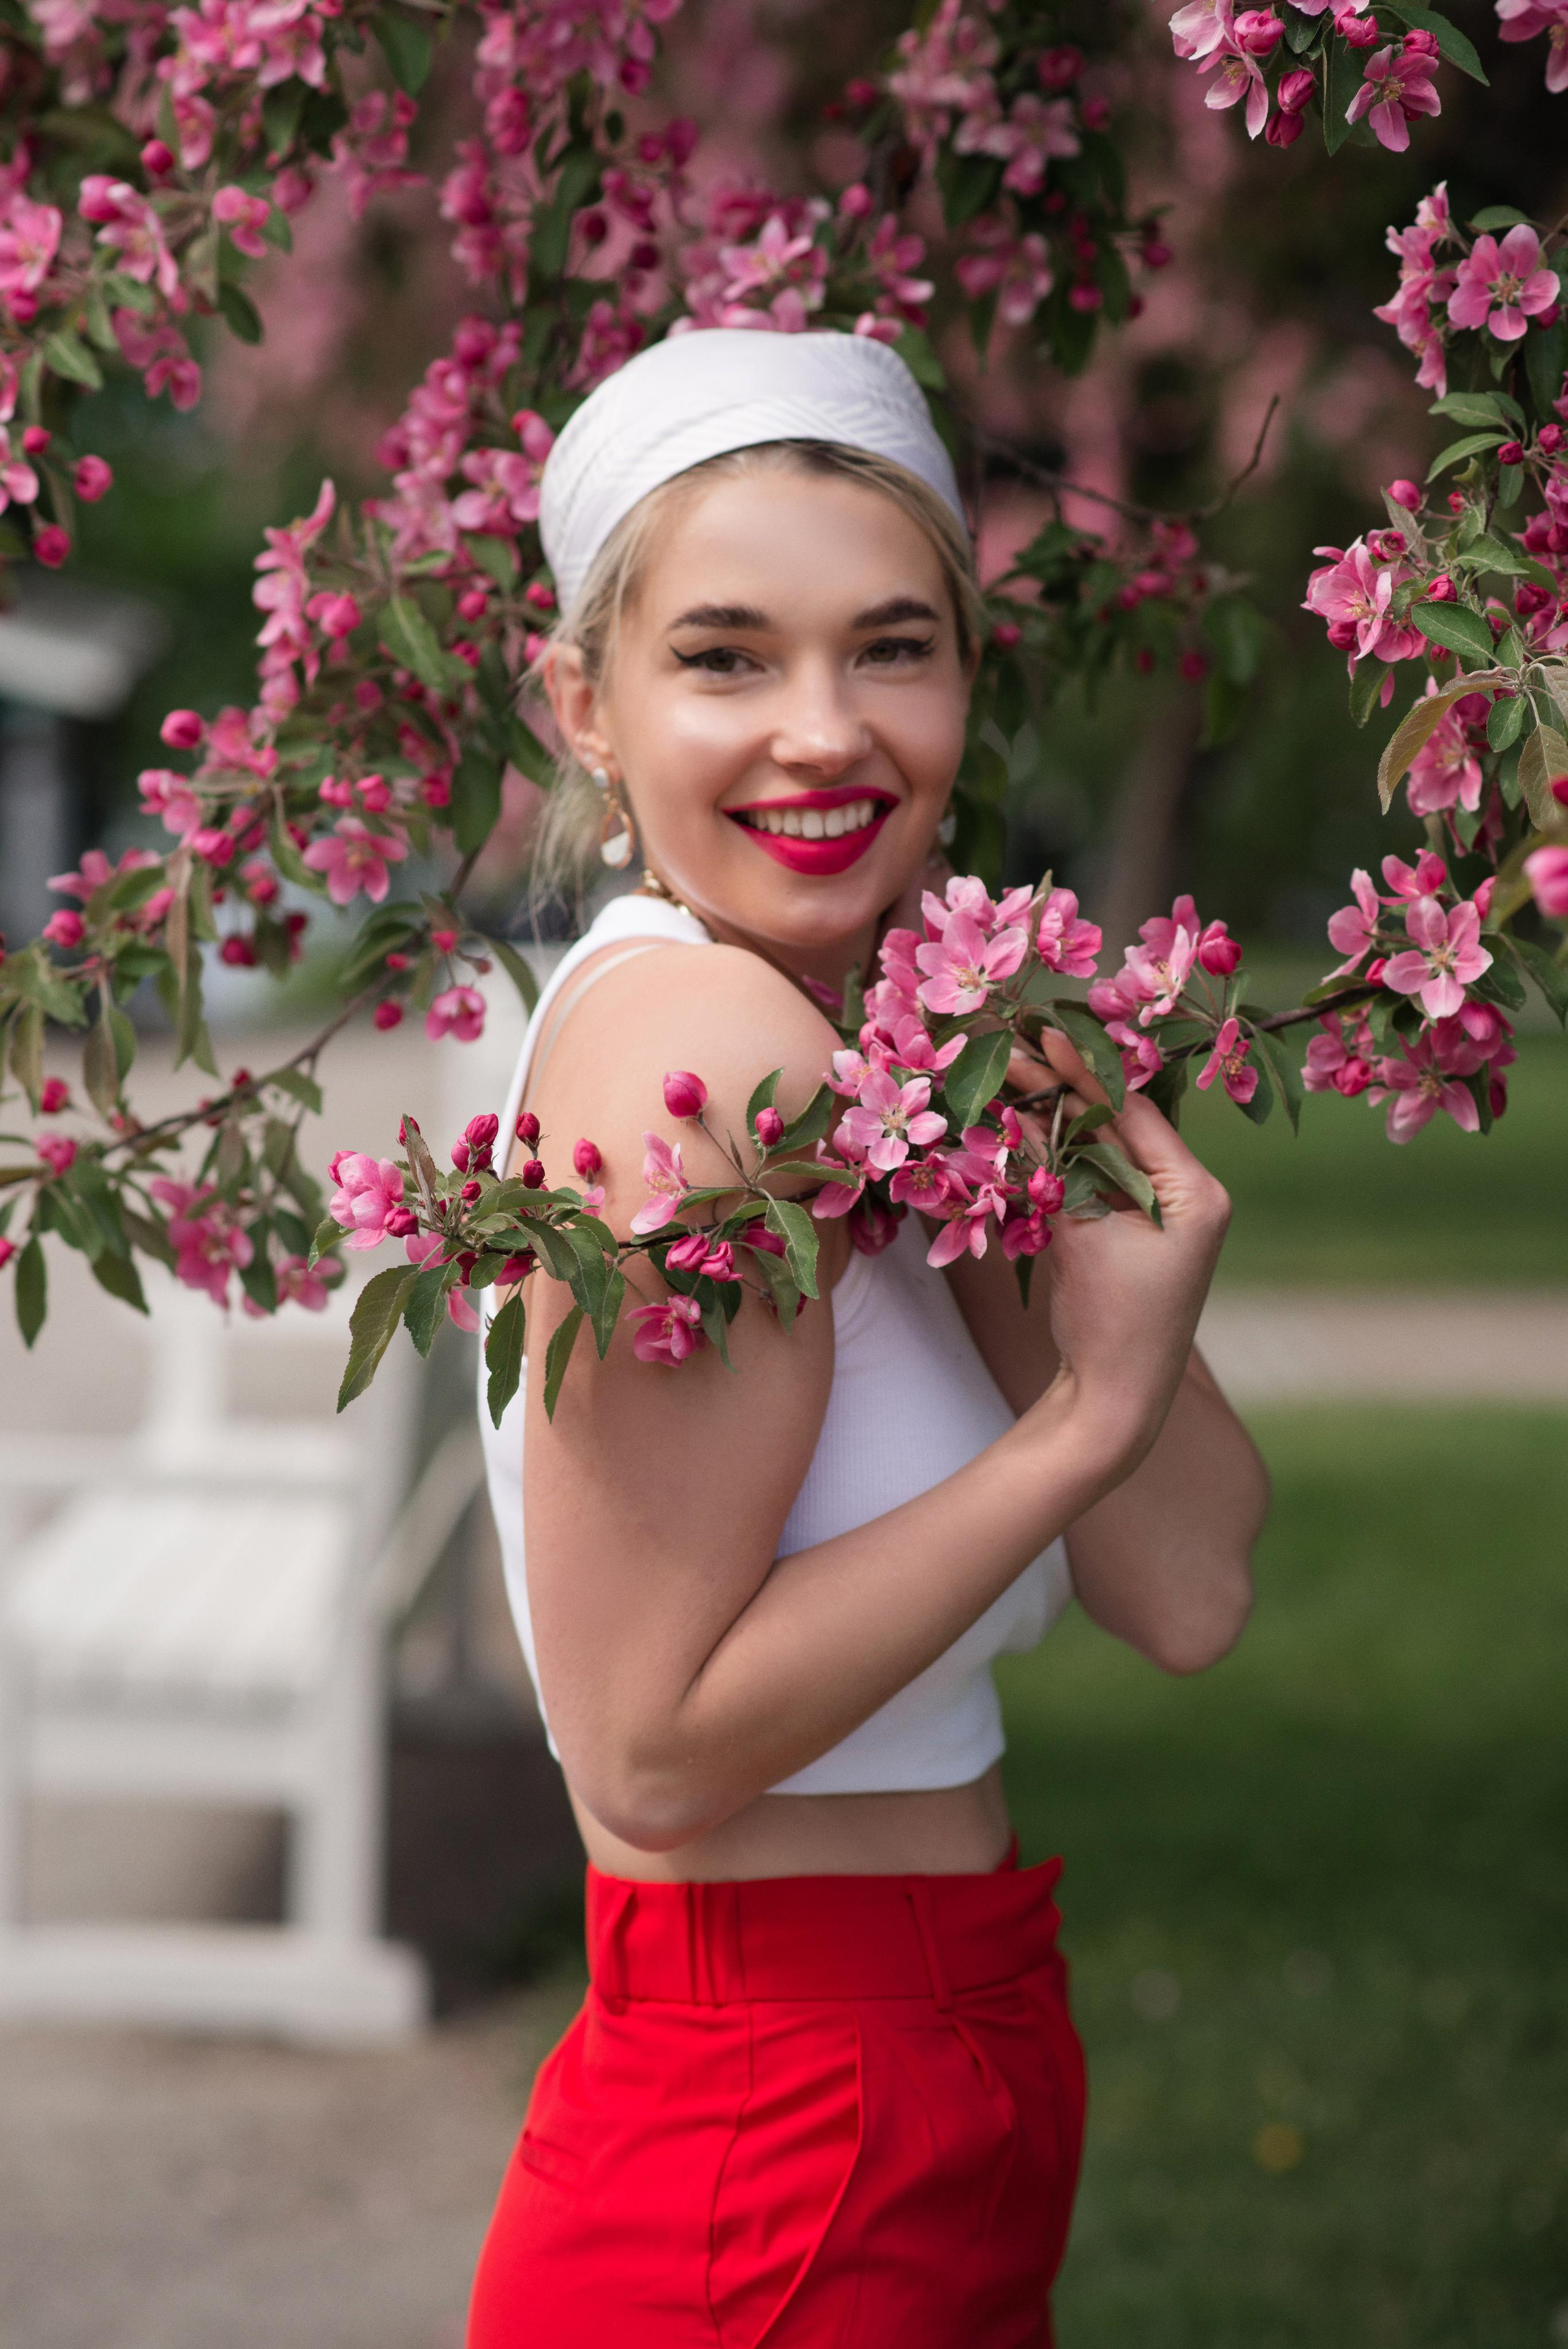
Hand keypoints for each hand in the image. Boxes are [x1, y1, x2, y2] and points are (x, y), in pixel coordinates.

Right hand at [1022, 1028, 1231, 1465]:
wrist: (1112, 1403)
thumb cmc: (1110, 1323)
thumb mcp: (1083, 1236)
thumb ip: (1060, 1167)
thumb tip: (1032, 1106)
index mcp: (1198, 1191)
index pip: (1135, 1111)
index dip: (1085, 1072)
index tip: (1042, 1035)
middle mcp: (1188, 1195)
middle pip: (1118, 1124)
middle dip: (1063, 1089)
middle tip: (1012, 1050)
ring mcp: (1161, 1215)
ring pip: (1101, 1149)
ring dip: (1056, 1118)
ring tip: (1008, 1077)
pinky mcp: (1130, 1234)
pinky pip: (1092, 1179)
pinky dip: (1057, 1157)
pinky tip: (1020, 1125)